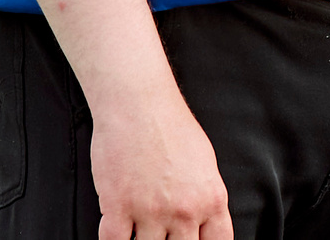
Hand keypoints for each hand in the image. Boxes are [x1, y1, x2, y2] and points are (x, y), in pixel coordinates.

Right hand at [90, 86, 230, 239]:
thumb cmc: (172, 127)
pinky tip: (118, 230)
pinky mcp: (117, 207)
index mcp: (211, 199)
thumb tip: (204, 224)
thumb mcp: (205, 164)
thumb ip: (205, 199)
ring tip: (139, 227)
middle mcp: (184, 211)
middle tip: (162, 234)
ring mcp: (150, 212)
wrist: (139, 104)